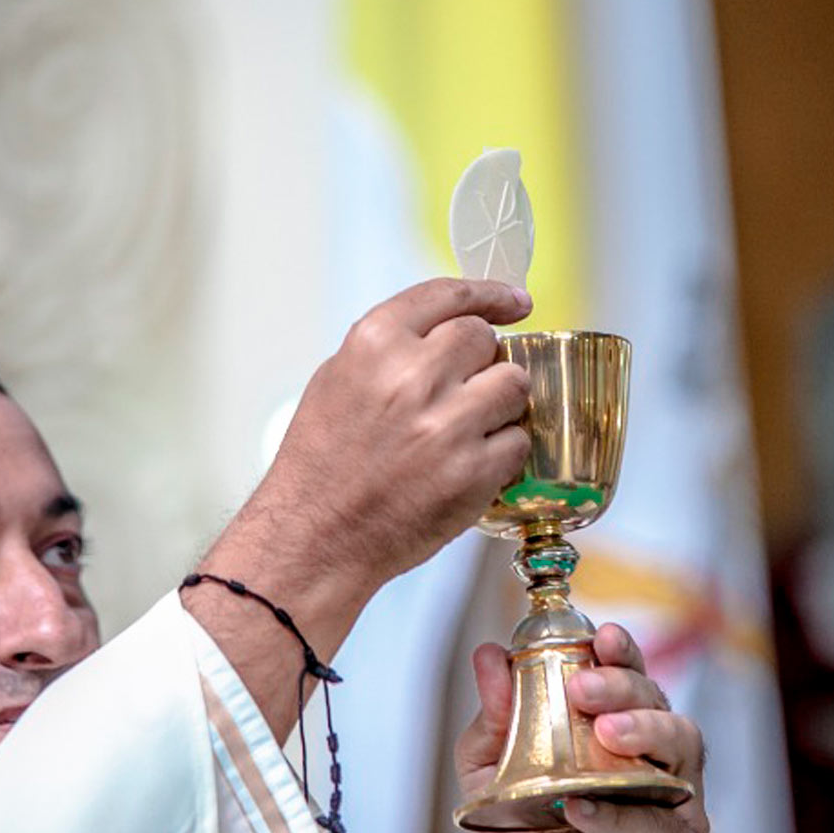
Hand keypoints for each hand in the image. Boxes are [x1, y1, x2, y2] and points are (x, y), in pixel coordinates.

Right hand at [262, 277, 532, 580]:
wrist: (316, 537)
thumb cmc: (323, 463)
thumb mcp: (338, 380)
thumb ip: (393, 347)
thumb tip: (452, 328)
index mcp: (375, 343)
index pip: (449, 295)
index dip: (490, 294)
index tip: (514, 301)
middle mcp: (413, 376)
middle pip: (485, 339)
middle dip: (482, 361)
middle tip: (463, 391)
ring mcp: (447, 424)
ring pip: (513, 384)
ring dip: (499, 403)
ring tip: (468, 428)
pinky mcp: (473, 471)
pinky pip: (517, 440)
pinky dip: (502, 451)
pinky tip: (469, 464)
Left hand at [458, 624, 709, 832]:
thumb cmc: (520, 823)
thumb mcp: (489, 761)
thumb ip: (495, 712)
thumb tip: (490, 656)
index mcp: (616, 718)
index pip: (629, 672)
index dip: (622, 650)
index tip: (602, 636)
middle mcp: (652, 749)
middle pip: (658, 701)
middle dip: (625, 686)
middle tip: (585, 688)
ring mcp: (669, 795)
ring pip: (681, 748)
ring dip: (644, 732)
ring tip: (605, 734)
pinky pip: (657, 822)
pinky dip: (619, 812)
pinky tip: (581, 807)